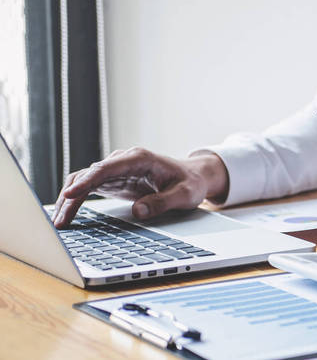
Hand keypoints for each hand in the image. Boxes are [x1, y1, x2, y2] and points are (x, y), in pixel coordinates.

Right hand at [51, 148, 228, 227]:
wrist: (192, 176)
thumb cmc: (190, 183)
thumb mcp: (184, 195)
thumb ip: (163, 202)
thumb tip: (138, 211)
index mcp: (139, 159)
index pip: (106, 168)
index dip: (87, 181)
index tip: (71, 195)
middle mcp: (123, 160)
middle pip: (89, 175)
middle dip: (71, 197)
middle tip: (60, 221)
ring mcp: (115, 170)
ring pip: (83, 181)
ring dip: (69, 200)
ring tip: (60, 223)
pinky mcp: (112, 181)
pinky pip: (88, 188)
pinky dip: (76, 200)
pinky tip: (67, 215)